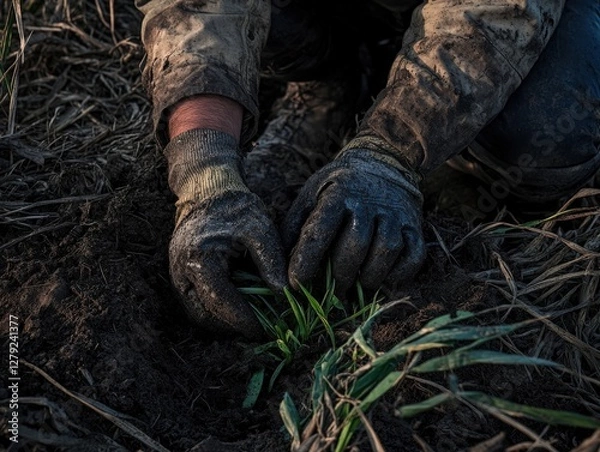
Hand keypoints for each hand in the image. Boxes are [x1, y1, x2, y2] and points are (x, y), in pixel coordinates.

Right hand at [169, 191, 286, 338]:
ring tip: (251, 319)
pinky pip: (196, 303)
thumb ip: (271, 261)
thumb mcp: (260, 228)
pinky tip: (238, 306)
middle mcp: (181, 271)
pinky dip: (216, 310)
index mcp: (199, 258)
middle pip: (204, 315)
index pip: (219, 301)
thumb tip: (283, 293)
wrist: (208, 191)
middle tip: (259, 327)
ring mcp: (177, 275)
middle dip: (231, 326)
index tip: (264, 329)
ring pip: (198, 313)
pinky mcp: (181, 276)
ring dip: (223, 321)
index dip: (242, 320)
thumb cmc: (236, 207)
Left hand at [282, 149, 425, 294]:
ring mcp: (395, 213)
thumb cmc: (337, 187)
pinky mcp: (414, 225)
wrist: (382, 162)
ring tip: (356, 287)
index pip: (320, 230)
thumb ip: (294, 227)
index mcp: (337, 194)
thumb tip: (278, 265)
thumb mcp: (310, 195)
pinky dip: (400, 275)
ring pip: (386, 250)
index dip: (306, 260)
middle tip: (331, 293)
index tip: (296, 284)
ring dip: (369, 277)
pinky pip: (414, 256)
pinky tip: (384, 281)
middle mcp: (368, 201)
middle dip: (340, 275)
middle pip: (355, 244)